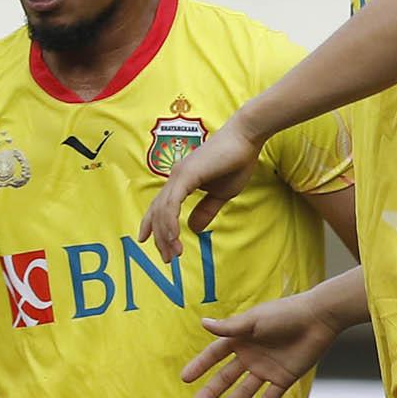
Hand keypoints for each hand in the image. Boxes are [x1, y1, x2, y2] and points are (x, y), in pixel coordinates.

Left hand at [137, 122, 261, 263]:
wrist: (246, 139)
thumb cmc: (236, 162)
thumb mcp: (220, 194)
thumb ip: (206, 210)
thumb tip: (193, 228)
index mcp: (181, 181)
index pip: (160, 206)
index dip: (153, 225)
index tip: (150, 243)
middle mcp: (175, 177)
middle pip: (157, 212)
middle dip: (159, 237)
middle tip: (168, 258)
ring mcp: (178, 174)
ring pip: (162, 210)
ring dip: (166, 235)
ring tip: (173, 254)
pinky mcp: (186, 174)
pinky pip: (172, 204)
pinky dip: (170, 222)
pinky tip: (174, 237)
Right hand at [183, 296, 336, 397]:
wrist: (318, 318)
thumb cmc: (285, 314)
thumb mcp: (254, 320)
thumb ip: (230, 327)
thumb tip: (202, 323)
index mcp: (241, 339)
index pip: (215, 355)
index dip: (200, 366)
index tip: (185, 378)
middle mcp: (251, 355)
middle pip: (227, 376)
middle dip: (212, 390)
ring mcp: (267, 368)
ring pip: (246, 389)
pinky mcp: (284, 378)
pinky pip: (270, 397)